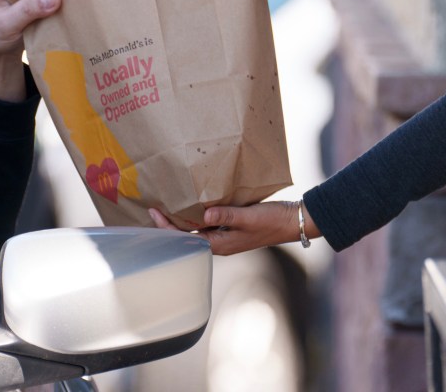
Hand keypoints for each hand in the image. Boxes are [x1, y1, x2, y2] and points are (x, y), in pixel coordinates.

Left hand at [148, 200, 320, 255]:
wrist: (292, 221)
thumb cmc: (271, 221)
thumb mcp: (248, 217)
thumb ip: (225, 215)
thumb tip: (203, 215)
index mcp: (220, 244)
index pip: (186, 237)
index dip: (167, 226)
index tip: (154, 212)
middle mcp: (220, 242)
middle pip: (188, 234)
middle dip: (170, 223)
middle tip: (154, 206)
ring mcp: (226, 235)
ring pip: (197, 228)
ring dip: (183, 218)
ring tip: (169, 204)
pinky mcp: (232, 227)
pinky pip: (209, 222)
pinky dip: (198, 213)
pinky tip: (194, 201)